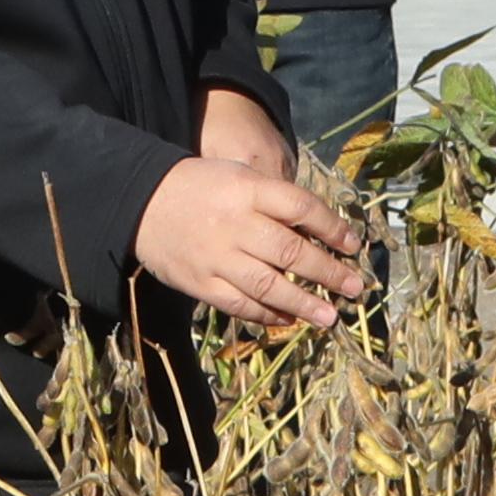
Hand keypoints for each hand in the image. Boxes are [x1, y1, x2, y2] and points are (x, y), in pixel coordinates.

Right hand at [137, 139, 367, 330]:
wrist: (141, 202)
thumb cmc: (201, 187)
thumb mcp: (238, 176)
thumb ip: (275, 200)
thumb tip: (321, 230)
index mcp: (248, 190)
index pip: (301, 207)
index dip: (332, 228)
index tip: (353, 245)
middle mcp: (235, 224)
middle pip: (292, 251)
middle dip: (328, 272)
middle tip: (355, 287)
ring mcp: (217, 256)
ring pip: (269, 285)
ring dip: (304, 303)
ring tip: (330, 316)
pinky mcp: (201, 283)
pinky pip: (240, 304)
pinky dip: (267, 314)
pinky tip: (289, 319)